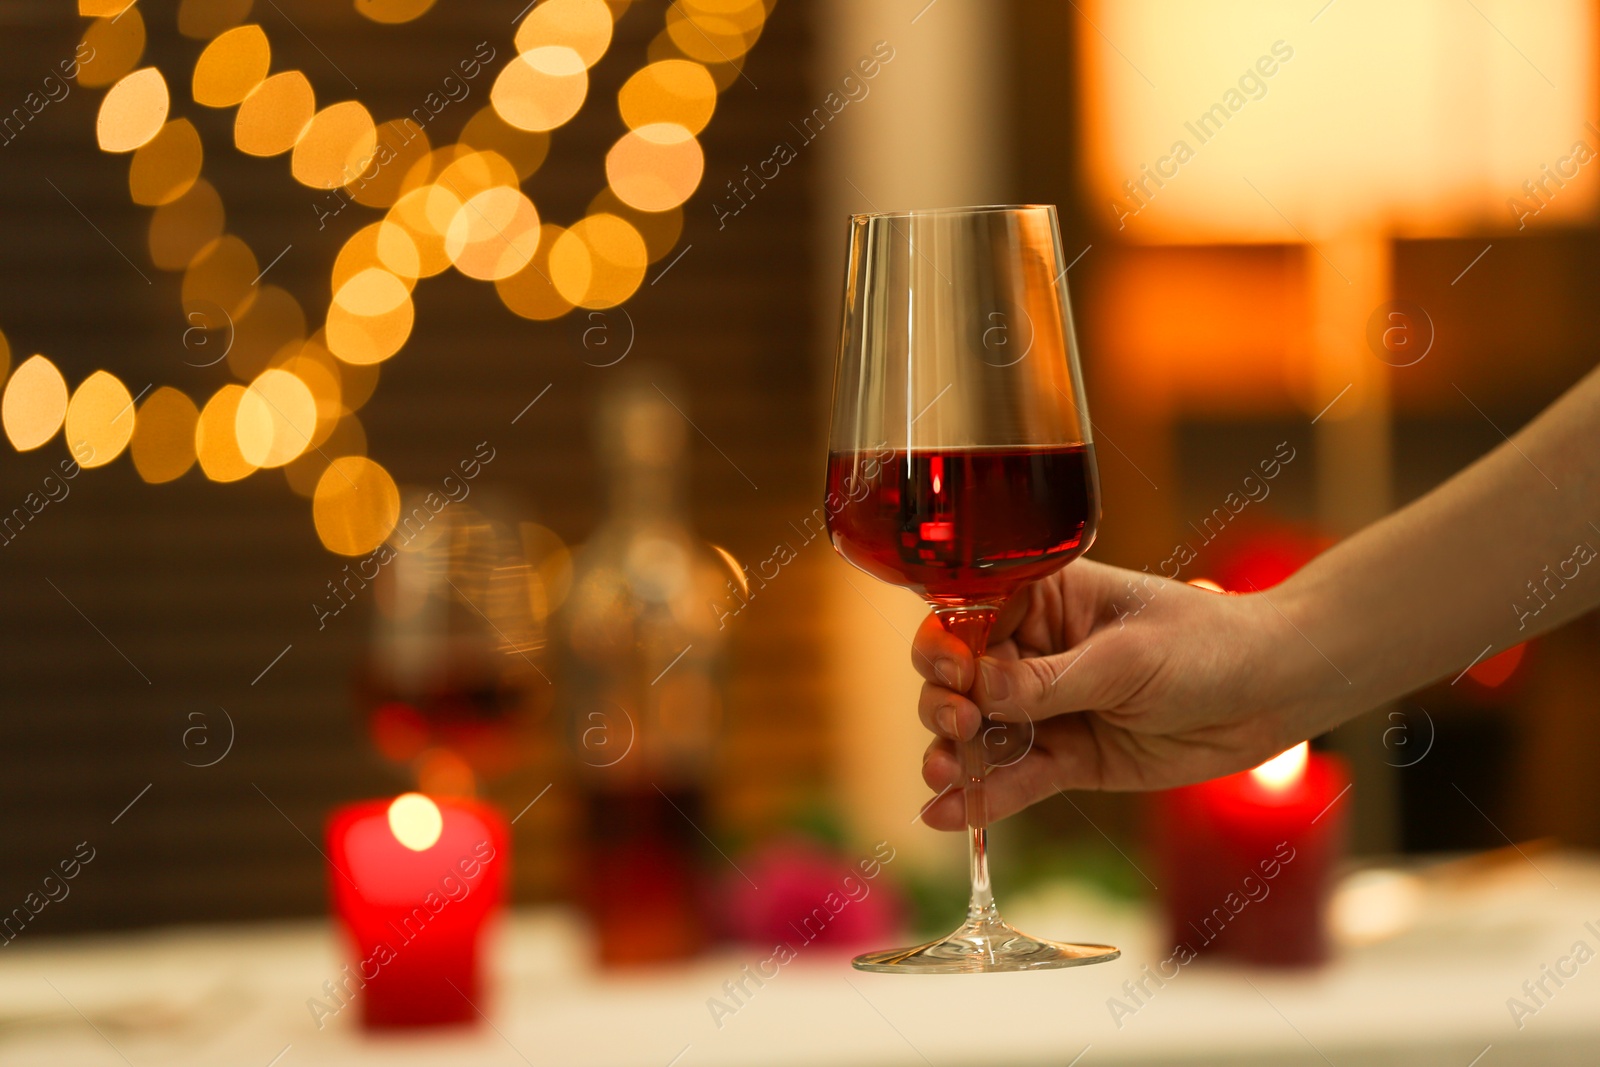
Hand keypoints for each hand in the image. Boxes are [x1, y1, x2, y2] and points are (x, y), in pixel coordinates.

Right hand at [913, 559, 1321, 829]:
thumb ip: (1048, 680)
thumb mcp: (1125, 659)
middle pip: (960, 676)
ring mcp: (1048, 707)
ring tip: (945, 775)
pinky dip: (984, 798)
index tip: (953, 672)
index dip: (947, 643)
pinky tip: (947, 814)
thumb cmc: (1206, 646)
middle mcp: (1034, 650)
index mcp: (1043, 597)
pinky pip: (1017, 779)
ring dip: (954, 754)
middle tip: (960, 723)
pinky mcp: (1069, 759)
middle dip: (945, 701)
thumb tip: (976, 691)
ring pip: (979, 733)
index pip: (970, 615)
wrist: (1272, 695)